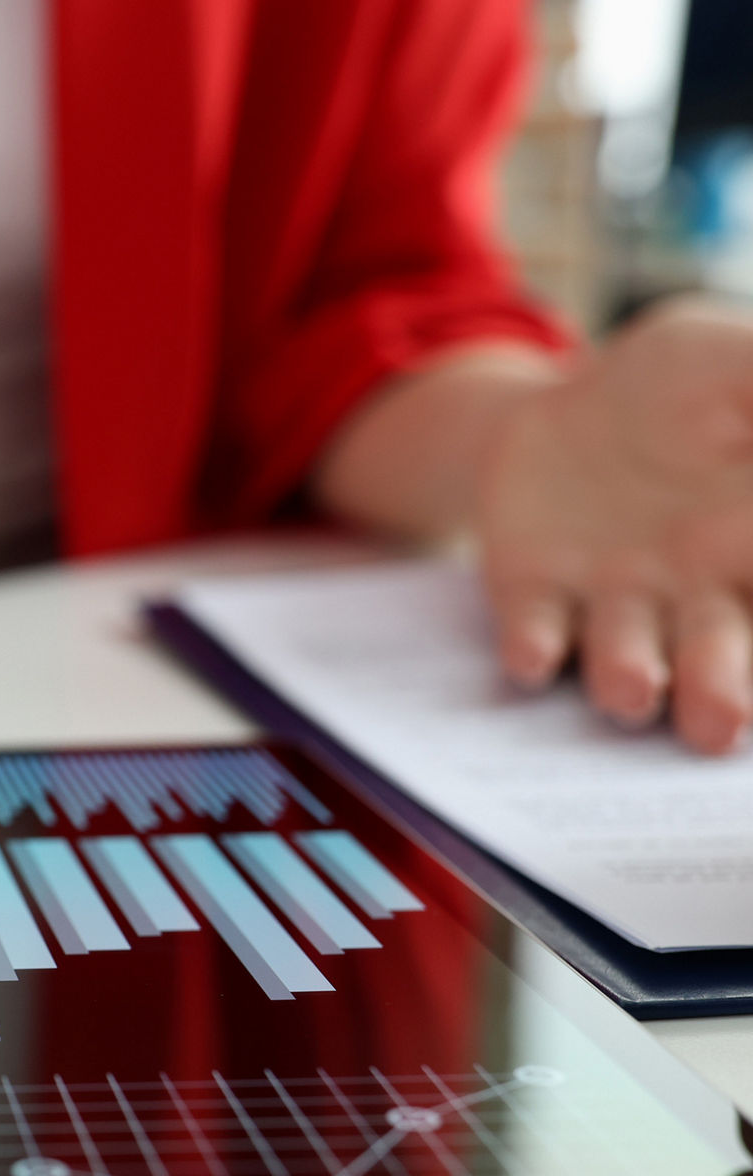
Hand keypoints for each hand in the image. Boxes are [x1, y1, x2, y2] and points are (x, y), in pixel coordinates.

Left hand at [480, 297, 752, 752]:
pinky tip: (532, 658)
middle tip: (720, 727)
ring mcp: (614, 597)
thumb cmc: (686, 385)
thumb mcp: (739, 361)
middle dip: (719, 692)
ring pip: (627, 655)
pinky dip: (534, 646)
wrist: (570, 400)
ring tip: (633, 691)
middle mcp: (697, 591)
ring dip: (628, 677)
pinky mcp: (534, 590)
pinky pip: (534, 628)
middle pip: (718, 654)